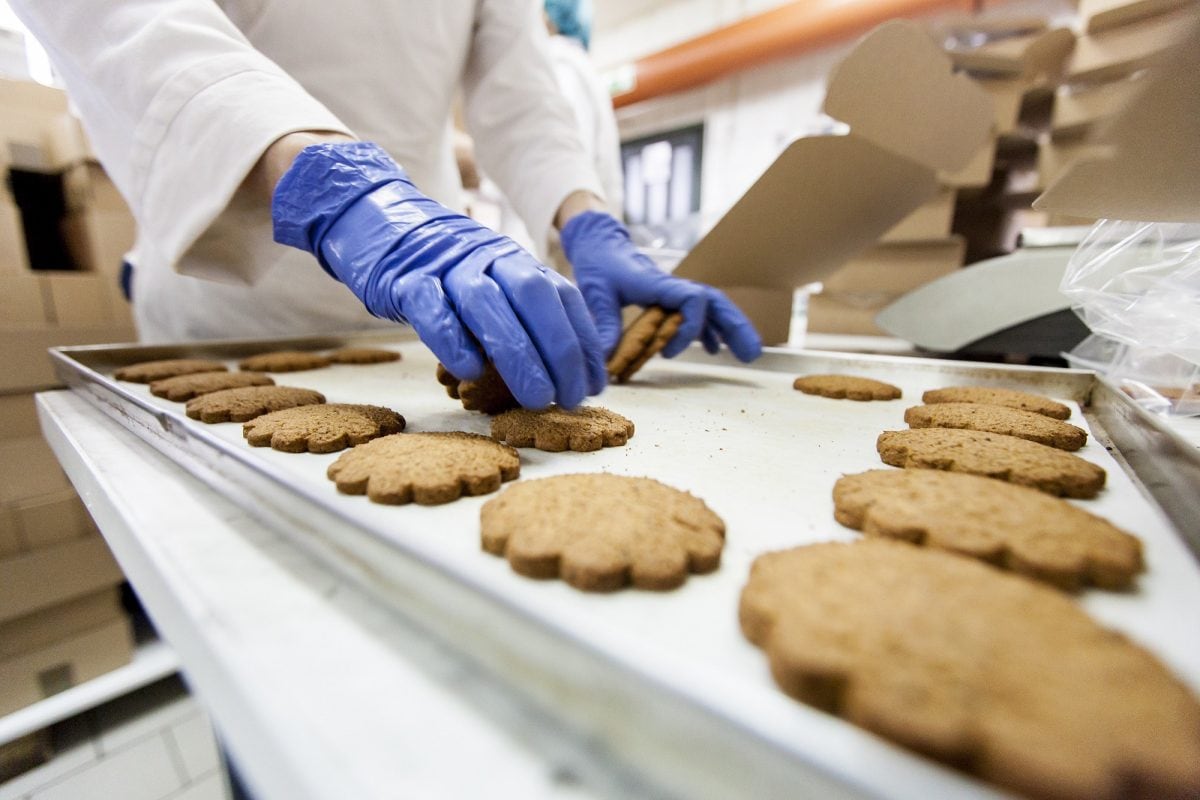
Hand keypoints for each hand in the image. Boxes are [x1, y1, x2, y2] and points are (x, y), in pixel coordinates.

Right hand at [272, 142, 607, 408]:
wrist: (382, 226)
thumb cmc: (446, 274)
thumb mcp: (493, 281)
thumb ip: (526, 315)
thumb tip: (570, 372)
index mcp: (516, 260)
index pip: (562, 297)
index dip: (583, 342)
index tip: (594, 385)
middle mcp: (488, 258)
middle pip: (534, 298)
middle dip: (560, 351)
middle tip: (569, 398)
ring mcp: (446, 266)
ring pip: (488, 305)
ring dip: (519, 354)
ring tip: (535, 397)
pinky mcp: (405, 281)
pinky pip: (432, 309)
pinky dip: (453, 341)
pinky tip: (469, 372)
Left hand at [559, 211, 761, 361]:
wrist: (600, 244)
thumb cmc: (599, 264)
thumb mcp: (595, 294)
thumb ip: (603, 325)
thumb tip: (604, 361)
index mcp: (659, 284)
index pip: (693, 299)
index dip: (690, 327)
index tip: (666, 352)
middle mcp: (673, 287)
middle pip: (716, 303)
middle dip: (736, 327)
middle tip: (752, 355)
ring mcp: (675, 292)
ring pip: (713, 308)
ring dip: (732, 329)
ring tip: (749, 355)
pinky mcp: (671, 298)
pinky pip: (699, 313)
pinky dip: (710, 330)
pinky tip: (715, 348)